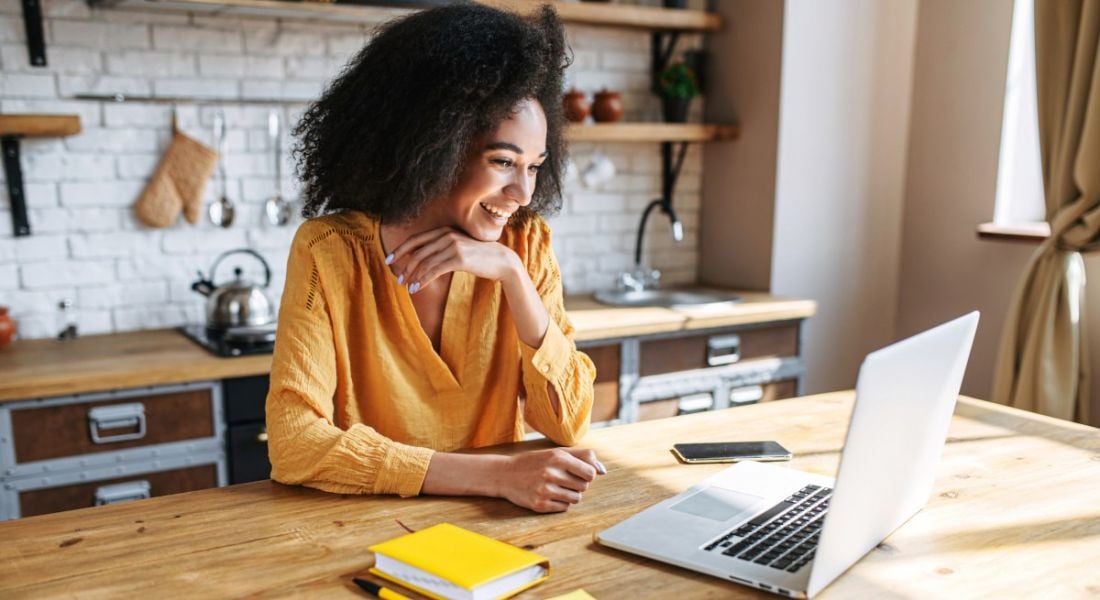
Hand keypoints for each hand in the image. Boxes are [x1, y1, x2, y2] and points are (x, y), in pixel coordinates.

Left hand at [387, 227, 520, 292]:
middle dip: (405, 266)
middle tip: (398, 279)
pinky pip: (434, 270)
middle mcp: (447, 235)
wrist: (502, 261)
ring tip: (407, 286)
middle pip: (418, 251)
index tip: (389, 259)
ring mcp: (453, 246)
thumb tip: (422, 259)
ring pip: (425, 262)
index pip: (416, 239)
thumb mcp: (459, 247)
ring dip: (413, 276)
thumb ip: (442, 248)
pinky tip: (417, 288)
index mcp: (445, 230)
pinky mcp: (458, 258)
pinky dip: (423, 280)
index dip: (400, 249)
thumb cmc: (479, 256)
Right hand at [496, 448, 605, 512]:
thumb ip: (583, 456)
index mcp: (557, 458)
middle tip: (563, 479)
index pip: (590, 473)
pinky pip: (564, 508)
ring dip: (570, 495)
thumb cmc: (534, 461)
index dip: (587, 474)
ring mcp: (544, 490)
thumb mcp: (556, 452)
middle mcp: (551, 473)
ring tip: (556, 487)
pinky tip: (548, 495)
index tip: (578, 473)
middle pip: (584, 487)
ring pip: (576, 499)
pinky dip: (560, 503)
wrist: (504, 474)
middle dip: (577, 484)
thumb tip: (603, 471)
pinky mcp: (539, 505)